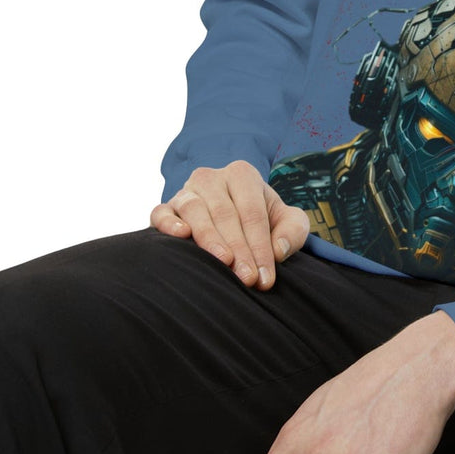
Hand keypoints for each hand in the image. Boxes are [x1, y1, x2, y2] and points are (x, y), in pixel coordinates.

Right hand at [150, 160, 309, 290]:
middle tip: (247, 278)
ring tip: (223, 262)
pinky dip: (168, 223)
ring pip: (195, 211)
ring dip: (209, 239)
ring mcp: (186, 191)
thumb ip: (293, 231)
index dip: (260, 246)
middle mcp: (212, 178)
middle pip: (226, 214)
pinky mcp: (166, 207)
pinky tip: (181, 235)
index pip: (253, 213)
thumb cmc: (265, 221)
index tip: (264, 277)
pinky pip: (161, 213)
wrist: (236, 218)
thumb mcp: (288, 222)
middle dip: (239, 249)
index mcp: (243, 175)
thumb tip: (277, 250)